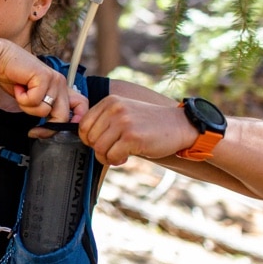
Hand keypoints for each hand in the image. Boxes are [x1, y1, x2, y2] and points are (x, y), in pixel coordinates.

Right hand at [0, 38, 87, 123]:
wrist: (1, 59)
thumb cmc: (14, 78)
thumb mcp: (33, 97)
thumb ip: (43, 107)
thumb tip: (48, 128)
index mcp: (61, 88)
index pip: (81, 105)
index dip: (76, 120)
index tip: (58, 130)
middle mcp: (61, 83)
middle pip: (63, 116)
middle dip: (47, 128)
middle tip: (33, 131)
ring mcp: (54, 80)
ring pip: (45, 111)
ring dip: (28, 107)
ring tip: (21, 94)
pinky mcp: (44, 77)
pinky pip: (34, 101)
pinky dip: (22, 98)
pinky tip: (19, 87)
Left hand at [78, 95, 195, 164]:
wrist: (179, 126)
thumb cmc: (149, 124)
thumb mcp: (124, 112)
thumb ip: (104, 121)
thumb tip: (84, 138)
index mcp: (109, 101)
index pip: (83, 125)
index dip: (89, 139)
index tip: (102, 143)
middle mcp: (114, 109)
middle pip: (89, 138)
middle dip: (98, 150)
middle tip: (112, 151)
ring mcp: (123, 122)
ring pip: (98, 148)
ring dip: (106, 157)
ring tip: (119, 155)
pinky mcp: (132, 137)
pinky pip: (111, 155)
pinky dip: (116, 161)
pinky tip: (126, 157)